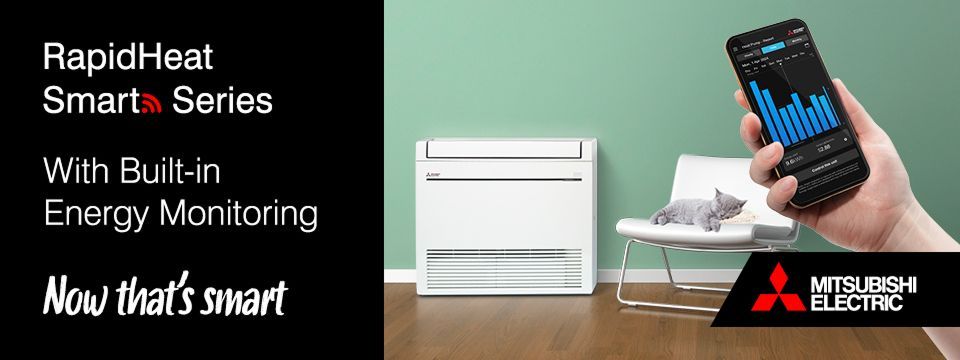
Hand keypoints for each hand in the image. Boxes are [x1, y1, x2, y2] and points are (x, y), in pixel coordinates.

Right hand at [734, 79, 953, 251]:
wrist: (894, 220)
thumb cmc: (887, 184)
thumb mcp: (873, 138)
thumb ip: (853, 112)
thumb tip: (836, 85)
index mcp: (812, 145)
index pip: (780, 124)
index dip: (761, 109)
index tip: (749, 94)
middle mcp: (799, 164)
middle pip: (761, 145)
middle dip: (751, 130)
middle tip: (754, 119)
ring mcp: (796, 186)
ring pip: (761, 172)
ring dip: (761, 159)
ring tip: (776, 150)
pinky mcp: (798, 208)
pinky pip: (776, 200)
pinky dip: (779, 190)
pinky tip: (791, 182)